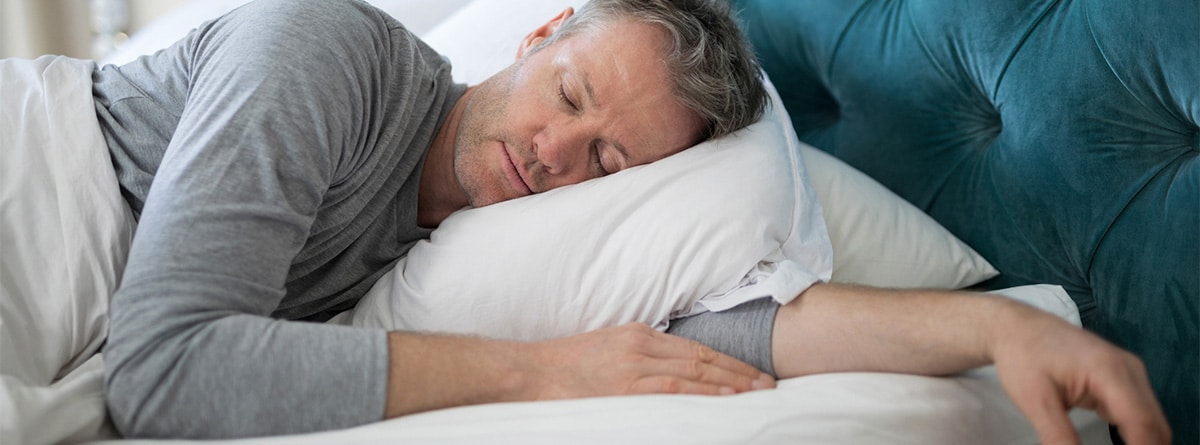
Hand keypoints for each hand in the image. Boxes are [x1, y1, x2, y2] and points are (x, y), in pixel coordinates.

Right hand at [524, 322, 774, 399]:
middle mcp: (641, 345)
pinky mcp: (624, 386)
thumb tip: (671, 370)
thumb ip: (638, 356)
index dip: (728, 361)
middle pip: (702, 358)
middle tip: (769, 385)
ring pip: (695, 372)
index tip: (752, 373)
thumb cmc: (564, 367)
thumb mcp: (607, 350)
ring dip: (730, 384)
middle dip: (739, 372)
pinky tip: (724, 399)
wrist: (530, 371)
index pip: (695, 348)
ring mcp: (634, 366)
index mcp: (638, 334)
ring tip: (757, 394)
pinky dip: (702, 392)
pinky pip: (673, 388)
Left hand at [990, 310, 1170, 444]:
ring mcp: (1130, 372)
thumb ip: (1059, 436)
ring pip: (1151, 421)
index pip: (1141, 423)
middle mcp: (1129, 369)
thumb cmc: (1023, 357)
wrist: (1018, 327)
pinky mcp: (1124, 379)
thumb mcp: (1035, 401)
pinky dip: (1134, 434)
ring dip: (1140, 442)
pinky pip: (1140, 413)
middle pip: (1154, 424)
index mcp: (1109, 370)